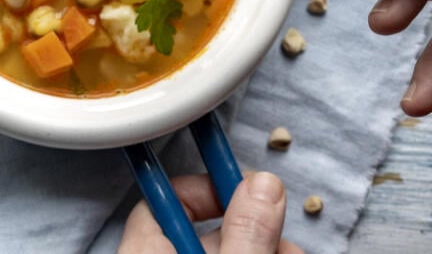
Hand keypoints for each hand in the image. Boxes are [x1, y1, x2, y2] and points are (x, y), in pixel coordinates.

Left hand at [118, 171, 301, 253]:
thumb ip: (247, 232)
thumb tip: (263, 184)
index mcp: (147, 253)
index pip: (163, 200)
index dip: (205, 188)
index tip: (243, 187)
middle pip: (210, 232)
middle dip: (256, 228)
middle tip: (285, 240)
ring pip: (232, 252)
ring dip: (268, 248)